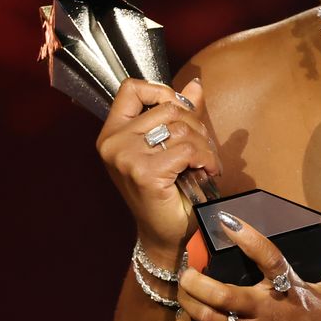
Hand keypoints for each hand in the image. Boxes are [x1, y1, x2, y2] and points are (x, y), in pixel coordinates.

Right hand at [96, 77, 221, 255]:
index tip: (181, 110)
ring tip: (206, 161)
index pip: (131, 89)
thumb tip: (195, 85)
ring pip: (181, 127)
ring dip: (204, 144)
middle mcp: (113, 143)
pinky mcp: (144, 172)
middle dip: (195, 124)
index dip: (162, 92)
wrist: (166, 235)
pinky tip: (208, 171)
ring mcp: (125, 157)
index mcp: (113, 133)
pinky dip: (206, 158)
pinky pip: (187, 149)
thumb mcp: (170, 147)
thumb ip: (179, 115)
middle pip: (167, 108)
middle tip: (203, 147)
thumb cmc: (168, 193)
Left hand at [173, 214, 320, 320]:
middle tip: (187, 271)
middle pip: (223, 292)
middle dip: (197, 280)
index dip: (247, 237)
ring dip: (189, 302)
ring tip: (182, 291)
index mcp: (290, 290)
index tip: (226, 221)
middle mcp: (267, 310)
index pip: (267, 256)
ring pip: (209, 316)